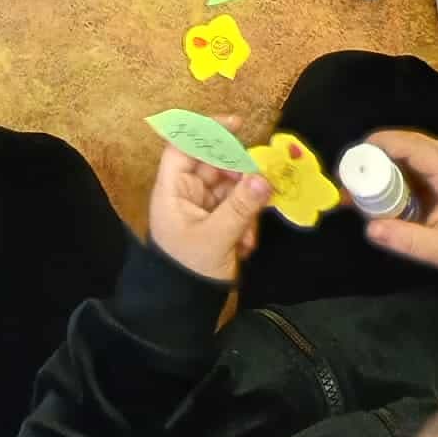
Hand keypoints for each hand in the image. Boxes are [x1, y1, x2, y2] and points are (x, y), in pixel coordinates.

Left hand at [146, 123, 271, 281]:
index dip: (207, 130)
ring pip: (230, 188)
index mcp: (173, 189)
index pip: (184, 145)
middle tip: (261, 191)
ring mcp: (201, 207)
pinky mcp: (216, 223)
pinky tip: (246, 246)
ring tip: (249, 235)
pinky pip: (235, 208)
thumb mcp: (216, 238)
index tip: (237, 125)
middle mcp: (185, 192)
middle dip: (240, 178)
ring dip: (246, 206)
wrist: (182, 311)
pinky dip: (245, 222)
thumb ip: (241, 206)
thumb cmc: (189, 270)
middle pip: (215, 165)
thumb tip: (264, 177)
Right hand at [363, 132, 437, 274]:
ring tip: (353, 181)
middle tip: (346, 174)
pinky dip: (386, 168)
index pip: (411, 146)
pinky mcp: (433, 167)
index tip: (353, 158)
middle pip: (402, 142)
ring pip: (401, 148)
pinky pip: (404, 159)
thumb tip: (371, 228)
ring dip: (377, 161)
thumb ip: (407, 240)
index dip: (381, 146)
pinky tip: (370, 185)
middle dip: (372, 155)